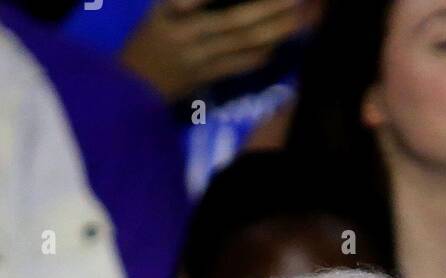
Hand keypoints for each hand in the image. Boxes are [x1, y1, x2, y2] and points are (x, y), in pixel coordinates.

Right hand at [120, 0, 314, 102]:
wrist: (132, 86)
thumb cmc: (147, 42)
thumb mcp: (158, 13)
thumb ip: (189, 4)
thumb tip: (212, 1)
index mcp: (169, 9)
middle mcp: (185, 31)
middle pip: (235, 19)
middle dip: (268, 8)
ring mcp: (197, 57)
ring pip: (241, 42)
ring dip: (273, 31)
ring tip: (298, 19)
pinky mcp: (205, 77)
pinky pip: (237, 65)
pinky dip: (258, 56)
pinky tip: (278, 46)